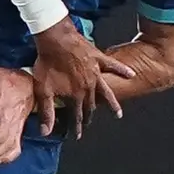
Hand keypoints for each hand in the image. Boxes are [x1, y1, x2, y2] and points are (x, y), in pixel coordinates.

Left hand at [32, 18, 135, 139]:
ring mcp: (96, 73)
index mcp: (76, 95)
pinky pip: (114, 66)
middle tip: (89, 123)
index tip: (77, 135)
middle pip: (90, 105)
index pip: (77, 115)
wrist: (55, 38)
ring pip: (107, 92)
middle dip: (89, 116)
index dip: (76, 126)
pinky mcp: (99, 59)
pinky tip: (131, 74)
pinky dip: (123, 70)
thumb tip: (46, 132)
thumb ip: (47, 112)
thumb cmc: (47, 63)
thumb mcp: (43, 90)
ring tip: (118, 114)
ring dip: (112, 104)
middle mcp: (89, 87)